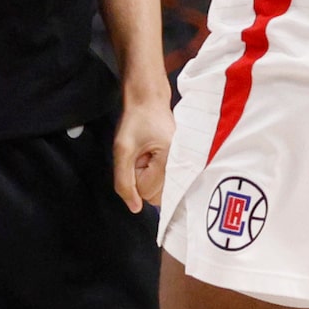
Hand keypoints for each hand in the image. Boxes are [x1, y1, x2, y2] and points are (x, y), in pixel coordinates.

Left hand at [111, 94, 173, 212]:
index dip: (134, 176)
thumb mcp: (122, 149)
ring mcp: (186, 167)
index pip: (146, 192)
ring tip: (148, 155)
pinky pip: (167, 183)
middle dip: (142, 178)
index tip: (136, 155)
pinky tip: (155, 157)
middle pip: (156, 196)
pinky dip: (156, 174)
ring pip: (161, 193)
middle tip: (142, 155)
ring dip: (149, 177)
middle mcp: (184, 167)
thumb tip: (134, 208)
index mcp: (171, 161)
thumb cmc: (136, 120)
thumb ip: (124, 181)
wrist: (149, 100)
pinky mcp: (184, 166)